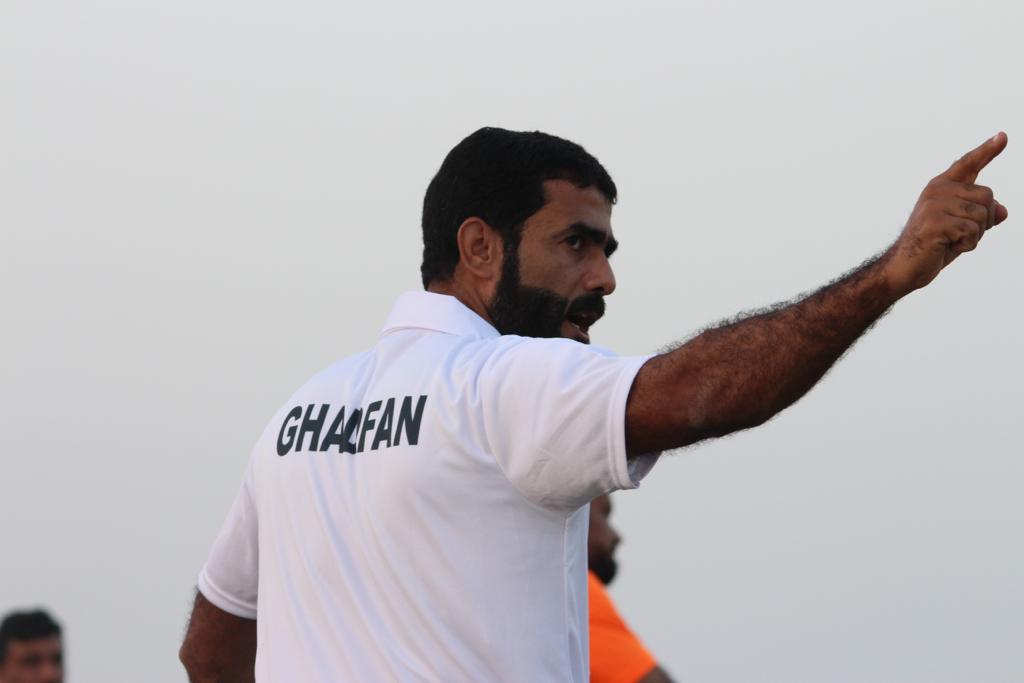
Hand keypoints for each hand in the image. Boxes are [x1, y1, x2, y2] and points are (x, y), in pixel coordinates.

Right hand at [885, 132, 1008, 296]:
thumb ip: (982, 215)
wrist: (904, 267)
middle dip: (984, 220)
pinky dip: (966, 245)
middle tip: (960, 234)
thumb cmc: (933, 246)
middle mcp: (937, 190)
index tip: (1003, 136)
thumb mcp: (962, 228)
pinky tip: (946, 247)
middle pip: (987, 196)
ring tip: (950, 241)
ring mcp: (934, 205)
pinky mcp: (934, 222)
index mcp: (942, 186)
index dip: (987, 150)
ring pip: (981, 216)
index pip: (968, 164)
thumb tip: (1003, 211)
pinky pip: (971, 232)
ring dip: (974, 235)